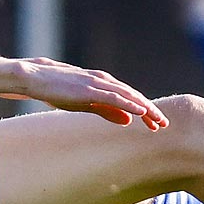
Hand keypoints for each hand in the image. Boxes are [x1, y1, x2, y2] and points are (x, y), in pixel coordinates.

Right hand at [15, 57, 169, 129]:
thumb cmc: (60, 90)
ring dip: (146, 108)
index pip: (131, 98)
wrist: (37, 78)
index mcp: (105, 84)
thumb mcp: (87, 104)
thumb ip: (107, 111)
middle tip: (165, 124)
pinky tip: (141, 111)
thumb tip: (128, 120)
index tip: (157, 124)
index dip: (146, 111)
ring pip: (129, 96)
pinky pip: (114, 97)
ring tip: (159, 120)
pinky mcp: (90, 89)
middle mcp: (105, 81)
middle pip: (134, 96)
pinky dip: (130, 103)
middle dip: (151, 111)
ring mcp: (99, 83)